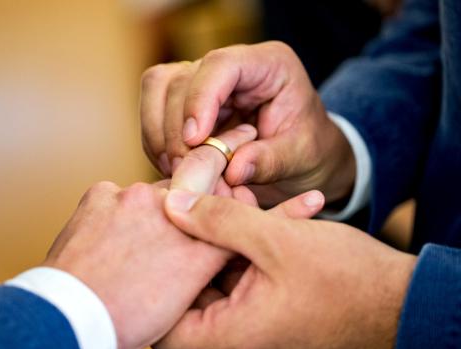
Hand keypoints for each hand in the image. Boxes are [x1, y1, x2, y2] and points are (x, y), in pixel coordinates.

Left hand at [43, 182, 229, 348]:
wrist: (70, 316)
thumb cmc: (124, 318)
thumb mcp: (183, 301)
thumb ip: (202, 263)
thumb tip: (207, 245)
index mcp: (200, 246)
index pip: (218, 220)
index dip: (209, 227)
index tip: (198, 235)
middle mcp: (176, 214)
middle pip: (186, 203)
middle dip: (176, 219)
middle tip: (155, 247)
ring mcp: (137, 198)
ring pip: (150, 196)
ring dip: (143, 215)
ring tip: (124, 247)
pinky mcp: (103, 193)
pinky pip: (115, 195)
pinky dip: (112, 212)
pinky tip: (104, 238)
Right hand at [141, 42, 355, 206]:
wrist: (301, 157)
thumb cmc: (307, 149)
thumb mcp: (300, 156)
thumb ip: (271, 161)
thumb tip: (234, 171)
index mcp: (268, 65)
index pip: (220, 65)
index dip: (200, 99)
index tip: (195, 140)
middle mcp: (231, 66)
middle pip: (180, 80)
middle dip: (175, 129)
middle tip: (185, 170)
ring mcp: (204, 81)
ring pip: (158, 90)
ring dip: (160, 135)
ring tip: (177, 171)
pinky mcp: (186, 101)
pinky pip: (154, 113)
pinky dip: (157, 143)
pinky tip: (174, 167)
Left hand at [158, 191, 415, 348]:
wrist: (401, 303)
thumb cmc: (346, 282)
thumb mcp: (275, 241)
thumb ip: (218, 220)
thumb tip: (172, 202)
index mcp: (226, 335)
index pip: (160, 315)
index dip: (154, 270)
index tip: (160, 229)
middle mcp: (232, 336)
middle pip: (186, 288)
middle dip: (195, 240)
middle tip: (203, 202)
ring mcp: (248, 323)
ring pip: (214, 276)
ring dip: (224, 237)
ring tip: (241, 199)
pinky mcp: (263, 307)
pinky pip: (240, 275)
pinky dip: (246, 246)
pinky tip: (262, 211)